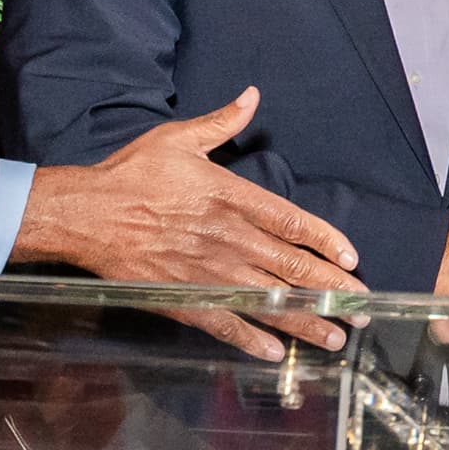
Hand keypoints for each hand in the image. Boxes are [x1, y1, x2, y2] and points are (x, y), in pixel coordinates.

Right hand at [16, 87, 366, 361]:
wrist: (85, 214)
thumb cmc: (131, 174)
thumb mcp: (177, 138)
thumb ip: (221, 123)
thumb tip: (252, 96)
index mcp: (229, 197)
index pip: (291, 221)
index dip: (325, 240)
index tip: (351, 258)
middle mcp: (227, 237)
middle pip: (291, 267)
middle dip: (331, 289)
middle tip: (363, 307)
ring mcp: (207, 271)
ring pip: (267, 300)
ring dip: (305, 321)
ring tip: (336, 336)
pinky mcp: (183, 298)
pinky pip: (225, 323)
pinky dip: (251, 339)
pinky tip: (276, 353)